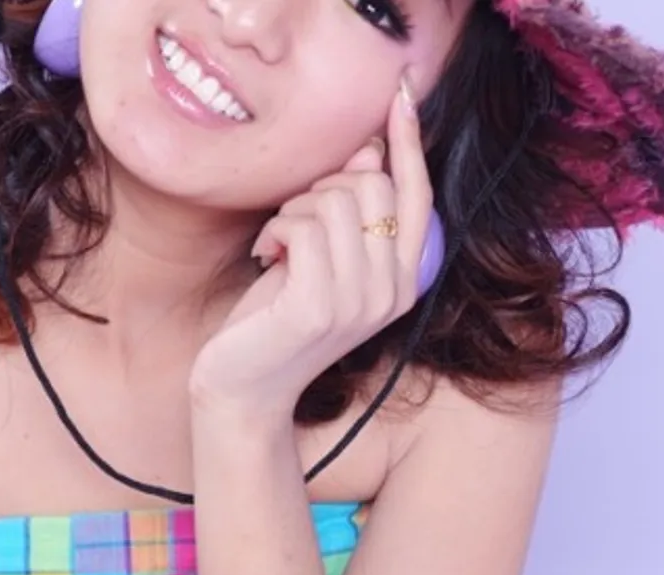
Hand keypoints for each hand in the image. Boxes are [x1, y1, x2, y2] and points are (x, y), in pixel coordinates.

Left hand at [189, 78, 432, 415]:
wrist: (247, 388)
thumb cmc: (279, 319)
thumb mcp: (322, 261)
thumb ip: (352, 215)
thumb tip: (368, 152)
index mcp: (403, 279)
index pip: (417, 197)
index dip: (409, 144)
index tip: (400, 96)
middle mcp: (393, 291)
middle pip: (373, 186)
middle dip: (323, 187)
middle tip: (296, 222)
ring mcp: (360, 301)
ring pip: (335, 201)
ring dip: (294, 210)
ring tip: (279, 244)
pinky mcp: (320, 306)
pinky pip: (303, 226)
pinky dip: (276, 229)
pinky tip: (267, 257)